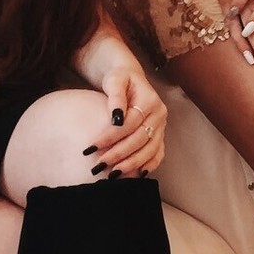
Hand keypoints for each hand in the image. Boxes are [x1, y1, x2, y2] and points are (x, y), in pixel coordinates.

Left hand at [88, 60, 167, 177]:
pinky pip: (158, 153)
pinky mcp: (159, 134)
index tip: (92, 147)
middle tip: (99, 166)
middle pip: (140, 139)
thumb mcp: (115, 80)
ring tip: (113, 174)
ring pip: (150, 149)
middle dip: (119, 154)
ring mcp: (161, 126)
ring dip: (132, 164)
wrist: (130, 78)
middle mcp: (159, 114)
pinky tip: (137, 176)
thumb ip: (116, 97)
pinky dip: (149, 165)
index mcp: (150, 100)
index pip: (130, 123)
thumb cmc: (119, 78)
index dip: (111, 136)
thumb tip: (116, 118)